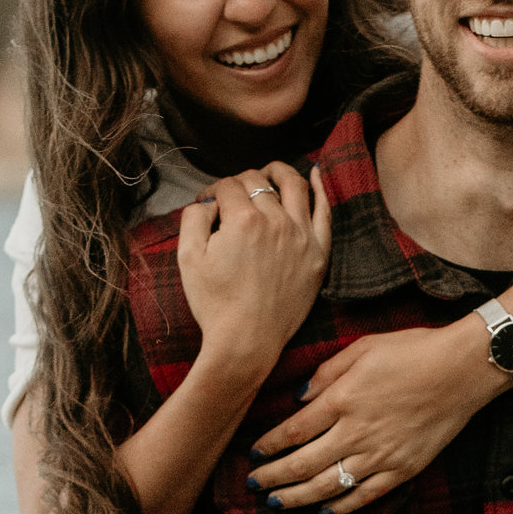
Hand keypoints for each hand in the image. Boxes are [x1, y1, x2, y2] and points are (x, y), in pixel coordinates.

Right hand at [176, 166, 330, 377]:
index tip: (208, 203)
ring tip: (270, 172)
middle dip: (240, 182)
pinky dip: (320, 188)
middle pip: (258, 182)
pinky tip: (315, 174)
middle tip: (231, 195)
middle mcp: (277, 221)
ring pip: (295, 185)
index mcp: (243, 220)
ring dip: (279, 172)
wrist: (246, 341)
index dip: (214, 190)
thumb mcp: (187, 258)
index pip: (228, 186)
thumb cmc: (214, 303)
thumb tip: (208, 201)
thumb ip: (193, 218)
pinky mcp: (319, 254)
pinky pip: (325, 212)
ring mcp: (302, 236)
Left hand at [250, 317, 504, 512]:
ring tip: (276, 503)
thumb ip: (326, 373)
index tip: (252, 455)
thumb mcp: (362, 347)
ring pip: (328, 486)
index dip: (268, 447)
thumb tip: (299, 398)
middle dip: (273, 478)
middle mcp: (356, 433)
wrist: (464, 369)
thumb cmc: (414, 351)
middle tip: (253, 486)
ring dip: (297, 498)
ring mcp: (380, 456)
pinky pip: (365, 496)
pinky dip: (341, 507)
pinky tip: (323, 512)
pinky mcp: (403, 469)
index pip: (292, 431)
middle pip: (302, 465)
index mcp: (342, 400)